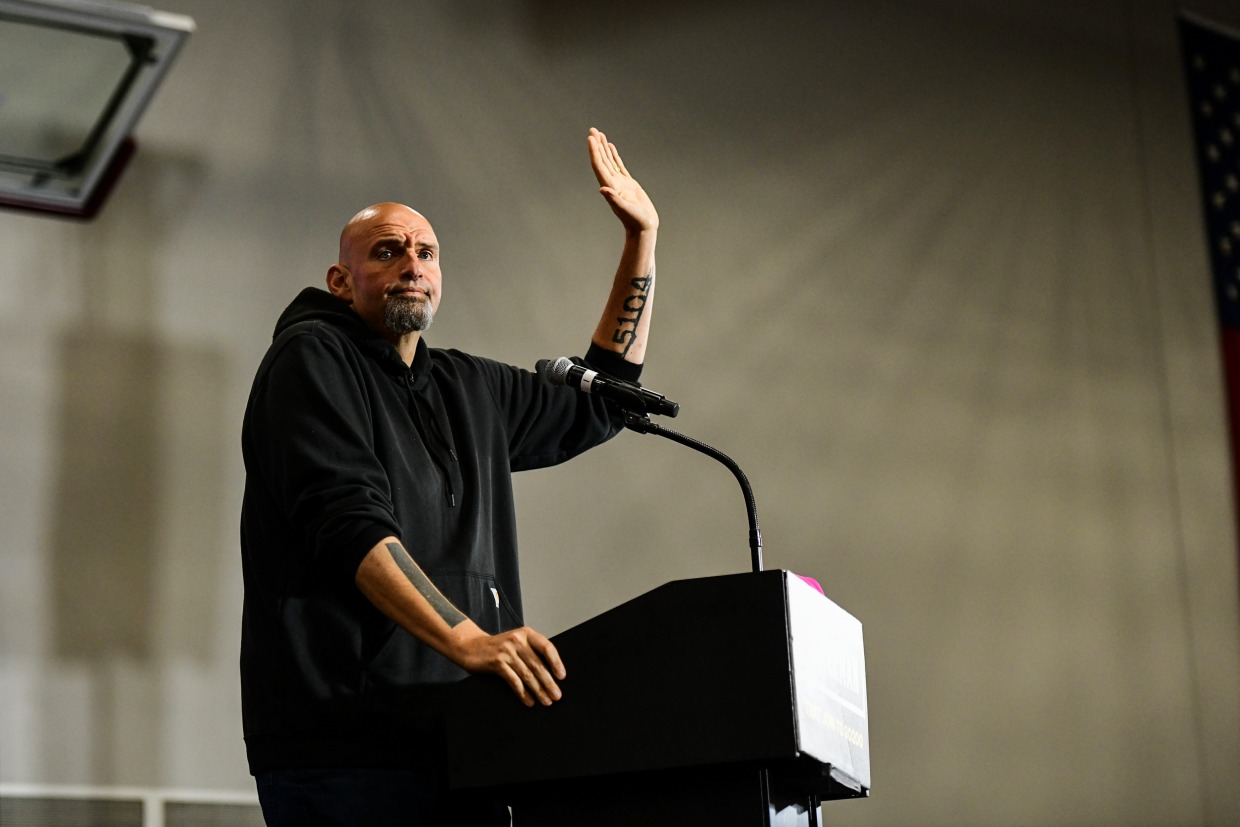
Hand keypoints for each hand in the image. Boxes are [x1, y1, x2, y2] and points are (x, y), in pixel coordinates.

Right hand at [451, 623, 566, 707]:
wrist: (470, 646)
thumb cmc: (497, 647)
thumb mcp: (516, 642)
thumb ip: (530, 651)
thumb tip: (551, 672)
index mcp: (526, 633)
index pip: (547, 647)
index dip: (556, 662)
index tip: (562, 676)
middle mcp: (517, 640)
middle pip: (538, 664)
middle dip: (549, 682)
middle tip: (557, 696)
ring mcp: (507, 651)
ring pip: (527, 674)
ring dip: (538, 690)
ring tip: (546, 701)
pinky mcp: (497, 663)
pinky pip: (514, 681)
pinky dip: (523, 693)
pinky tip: (529, 701)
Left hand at [588, 127, 657, 234]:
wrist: (643, 228)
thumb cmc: (636, 221)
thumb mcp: (625, 210)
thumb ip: (614, 199)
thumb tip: (602, 189)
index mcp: (610, 187)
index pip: (599, 166)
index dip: (595, 152)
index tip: (591, 138)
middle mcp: (612, 183)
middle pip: (602, 160)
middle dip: (597, 145)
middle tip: (592, 130)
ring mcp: (620, 183)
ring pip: (609, 161)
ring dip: (603, 148)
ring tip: (599, 134)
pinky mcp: (628, 184)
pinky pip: (619, 166)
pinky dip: (614, 156)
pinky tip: (611, 147)